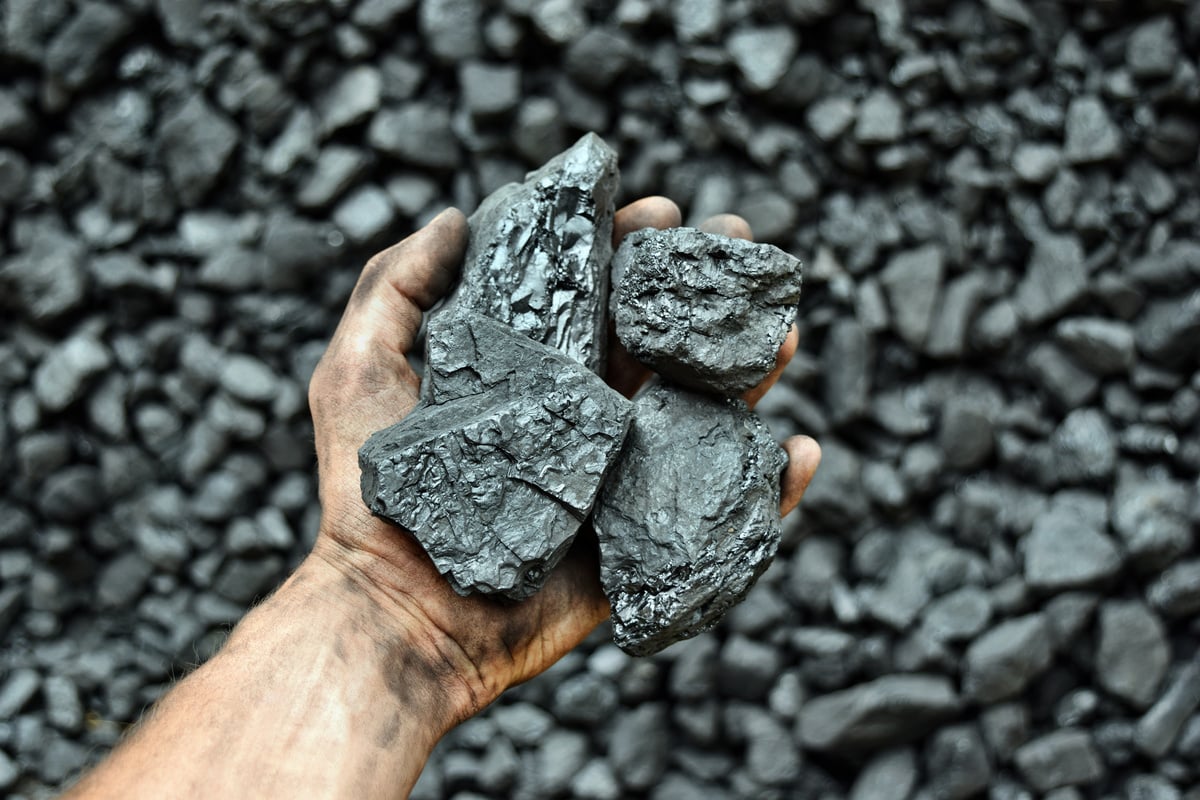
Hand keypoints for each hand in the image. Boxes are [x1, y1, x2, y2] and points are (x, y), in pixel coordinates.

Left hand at [306, 198, 820, 729]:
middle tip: (741, 245)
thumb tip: (453, 215)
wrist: (395, 617)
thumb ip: (392, 287)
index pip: (588, 294)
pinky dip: (771, 490)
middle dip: (700, 290)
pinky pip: (716, 516)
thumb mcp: (357, 372)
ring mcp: (612, 480)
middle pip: (654, 342)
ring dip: (747, 371)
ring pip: (696, 414)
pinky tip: (803, 452)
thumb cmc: (368, 497)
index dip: (626, 246)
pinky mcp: (636, 546)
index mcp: (525, 374)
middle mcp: (576, 419)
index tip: (661, 209)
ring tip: (783, 329)